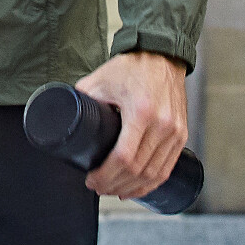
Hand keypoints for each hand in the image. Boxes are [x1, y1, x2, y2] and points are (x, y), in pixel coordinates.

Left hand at [75, 51, 187, 200]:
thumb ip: (83, 96)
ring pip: (154, 174)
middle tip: (99, 188)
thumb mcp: (101, 79)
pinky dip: (151, 183)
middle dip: (115, 184)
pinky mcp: (181, 134)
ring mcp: (175, 131)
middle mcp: (162, 125)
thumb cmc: (131, 66)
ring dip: (133, 188)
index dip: (106, 174)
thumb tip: (63, 114)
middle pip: (138, 170)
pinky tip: (137, 188)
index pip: (124, 157)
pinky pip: (167, 168)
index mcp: (141, 111)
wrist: (161, 54)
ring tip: (114, 191)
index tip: (92, 180)